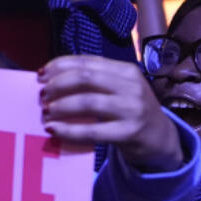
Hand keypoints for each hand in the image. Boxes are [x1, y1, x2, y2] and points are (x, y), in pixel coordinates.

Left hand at [38, 55, 182, 171]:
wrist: (160, 138)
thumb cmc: (130, 110)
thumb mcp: (119, 89)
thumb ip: (94, 81)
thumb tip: (50, 78)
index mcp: (126, 70)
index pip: (87, 61)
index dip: (59, 66)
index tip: (40, 75)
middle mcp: (131, 86)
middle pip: (85, 78)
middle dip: (58, 84)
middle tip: (42, 95)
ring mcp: (132, 109)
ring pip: (88, 102)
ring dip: (61, 106)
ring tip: (46, 112)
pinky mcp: (129, 132)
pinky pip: (92, 131)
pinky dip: (68, 130)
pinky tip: (53, 129)